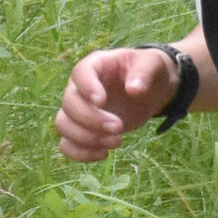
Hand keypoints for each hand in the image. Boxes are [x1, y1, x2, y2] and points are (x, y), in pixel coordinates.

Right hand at [54, 46, 175, 162]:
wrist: (151, 89)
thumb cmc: (149, 71)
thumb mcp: (154, 64)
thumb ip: (144, 72)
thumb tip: (134, 90)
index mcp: (96, 65)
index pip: (80, 73)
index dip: (86, 87)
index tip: (101, 101)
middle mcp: (80, 87)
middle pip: (68, 103)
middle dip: (91, 119)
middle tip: (119, 127)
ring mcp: (79, 109)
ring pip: (63, 125)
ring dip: (85, 138)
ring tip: (117, 141)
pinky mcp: (84, 129)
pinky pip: (67, 144)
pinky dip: (81, 153)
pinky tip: (105, 153)